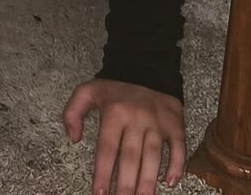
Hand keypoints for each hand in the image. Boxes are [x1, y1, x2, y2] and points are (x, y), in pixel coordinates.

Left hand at [62, 78, 184, 194]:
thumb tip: (73, 138)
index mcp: (114, 112)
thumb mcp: (87, 91)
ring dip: (148, 182)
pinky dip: (176, 164)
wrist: (146, 68)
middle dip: (126, 185)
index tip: (99, 193)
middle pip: (131, 157)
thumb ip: (72, 112)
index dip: (103, 173)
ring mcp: (157, 122)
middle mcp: (137, 118)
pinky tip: (170, 181)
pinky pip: (178, 146)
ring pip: (153, 156)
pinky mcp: (174, 124)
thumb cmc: (115, 89)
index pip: (107, 149)